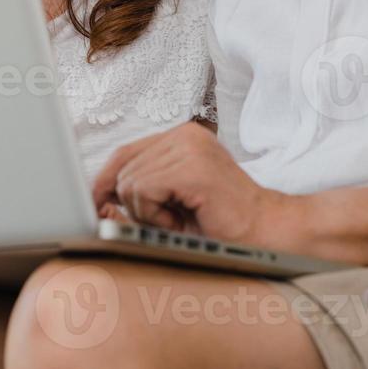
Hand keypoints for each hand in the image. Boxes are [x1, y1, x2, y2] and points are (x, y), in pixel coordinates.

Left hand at [90, 122, 297, 246]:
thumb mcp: (170, 205)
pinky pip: (143, 190)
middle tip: (167, 220)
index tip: (98, 203)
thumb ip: (136, 197)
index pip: (125, 152)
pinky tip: (180, 219)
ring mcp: (189, 147)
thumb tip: (98, 201)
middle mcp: (184, 135)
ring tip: (179, 219)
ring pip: (130, 181)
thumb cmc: (222, 224)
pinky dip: (154, 214)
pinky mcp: (192, 167)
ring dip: (147, 212)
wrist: (269, 233)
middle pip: (123, 167)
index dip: (106, 179)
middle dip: (134, 204)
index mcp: (181, 138)